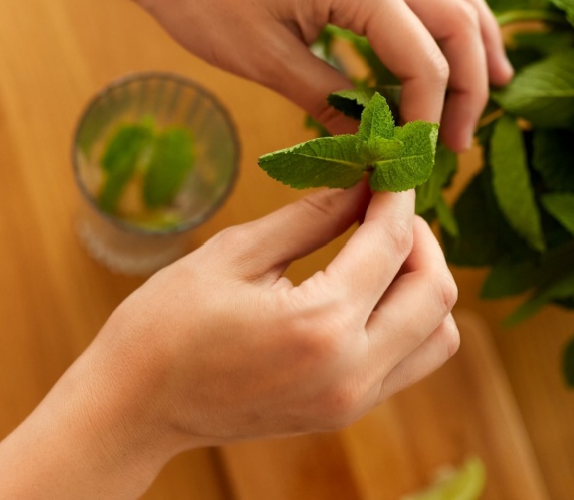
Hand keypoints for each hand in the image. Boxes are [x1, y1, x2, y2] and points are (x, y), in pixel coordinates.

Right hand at [78, 186, 458, 445]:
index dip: (397, 194)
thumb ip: (309, 216)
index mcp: (320, 325)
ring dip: (422, 283)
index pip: (391, 245)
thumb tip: (362, 180)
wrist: (134, 407)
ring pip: (438, 334)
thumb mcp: (235, 254)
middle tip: (383, 204)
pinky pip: (411, 361)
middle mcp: (351, 372)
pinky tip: (365, 288)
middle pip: (435, 292)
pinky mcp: (345, 413)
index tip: (392, 161)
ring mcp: (352, 401)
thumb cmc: (166, 324)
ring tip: (378, 249)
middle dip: (420, 236)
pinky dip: (407, 318)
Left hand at [100, 0, 511, 149]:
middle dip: (468, 84)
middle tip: (458, 143)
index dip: (430, 117)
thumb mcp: (265, 61)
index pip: (425, 59)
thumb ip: (328, 103)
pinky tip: (442, 44)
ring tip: (494, 86)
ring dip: (474, 39)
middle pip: (457, 20)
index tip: (418, 163)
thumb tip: (371, 150)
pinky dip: (446, 14)